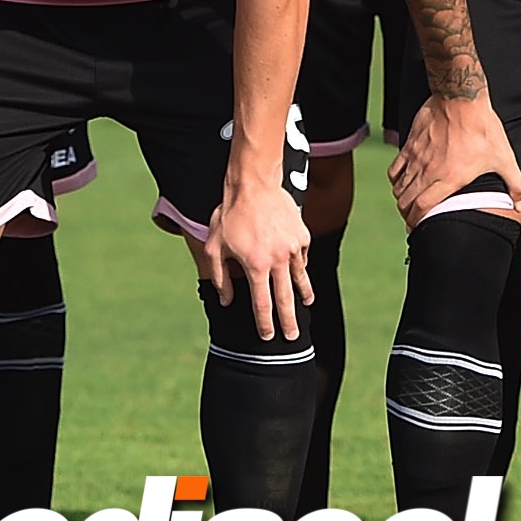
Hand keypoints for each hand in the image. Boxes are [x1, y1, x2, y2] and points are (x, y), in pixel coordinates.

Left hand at [201, 176, 311, 340]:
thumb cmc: (230, 214)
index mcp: (256, 265)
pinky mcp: (302, 236)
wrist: (254, 184)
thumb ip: (219, 276)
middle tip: (293, 337)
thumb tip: (226, 300)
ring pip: (300, 279)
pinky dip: (299, 266)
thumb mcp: (215, 246)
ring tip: (306, 305)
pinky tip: (297, 271)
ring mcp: (293, 248)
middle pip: (286, 299)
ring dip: (303, 295)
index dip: (265, 323)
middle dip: (289, 321)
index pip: (262, 303)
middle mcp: (278, 260)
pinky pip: (302, 258)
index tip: (268, 337)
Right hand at [388, 89, 520, 224]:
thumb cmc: (482, 128)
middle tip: (414, 219)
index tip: (419, 227)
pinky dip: (395, 180)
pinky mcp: (410, 145)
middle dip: (408, 215)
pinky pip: (395, 169)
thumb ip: (515, 183)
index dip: (418, 222)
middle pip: (406, 202)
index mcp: (450, 178)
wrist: (460, 99)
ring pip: (399, 188)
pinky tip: (401, 182)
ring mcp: (417, 158)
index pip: (423, 209)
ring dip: (401, 199)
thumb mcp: (503, 157)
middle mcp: (429, 171)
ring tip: (408, 204)